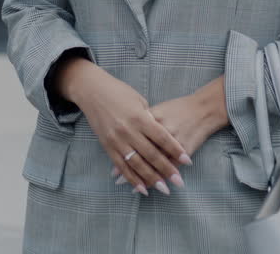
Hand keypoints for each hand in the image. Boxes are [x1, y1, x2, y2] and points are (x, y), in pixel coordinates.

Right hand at [60, 59, 191, 195]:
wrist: (91, 90)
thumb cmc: (119, 91)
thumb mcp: (139, 101)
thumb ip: (150, 119)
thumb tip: (161, 136)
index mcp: (139, 117)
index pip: (162, 138)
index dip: (175, 150)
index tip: (187, 161)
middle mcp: (128, 130)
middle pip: (151, 154)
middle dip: (167, 170)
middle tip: (179, 182)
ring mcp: (117, 140)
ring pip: (137, 164)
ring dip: (151, 179)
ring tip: (164, 189)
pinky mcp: (107, 146)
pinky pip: (121, 166)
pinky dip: (132, 179)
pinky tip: (142, 189)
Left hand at [107, 77, 228, 188]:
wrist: (203, 108)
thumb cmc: (177, 108)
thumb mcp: (157, 109)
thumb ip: (142, 122)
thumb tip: (127, 137)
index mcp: (149, 118)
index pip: (131, 140)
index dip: (122, 155)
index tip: (113, 170)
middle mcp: (158, 130)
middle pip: (141, 153)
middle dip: (129, 169)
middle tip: (118, 181)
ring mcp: (172, 140)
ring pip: (156, 162)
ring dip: (146, 177)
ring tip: (136, 189)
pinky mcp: (185, 149)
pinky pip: (171, 165)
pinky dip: (162, 176)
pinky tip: (156, 185)